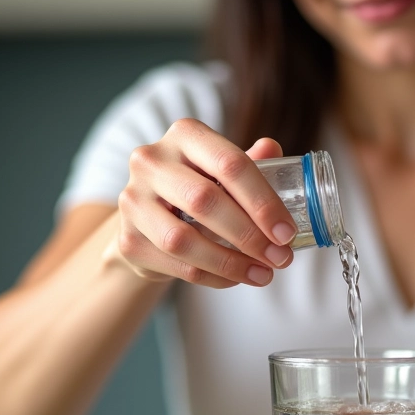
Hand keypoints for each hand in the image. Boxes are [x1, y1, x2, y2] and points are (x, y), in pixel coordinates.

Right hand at [114, 120, 297, 287]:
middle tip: (280, 258)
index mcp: (185, 135)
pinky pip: (177, 265)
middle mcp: (151, 161)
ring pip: (184, 240)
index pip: (230, 164)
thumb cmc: (199, 188)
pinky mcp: (128, 240)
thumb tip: (272, 148)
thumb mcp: (224, 172)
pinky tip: (236, 278)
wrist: (151, 218)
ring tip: (263, 275)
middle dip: (250, 235)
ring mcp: (133, 200)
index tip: (286, 233)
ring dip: (231, 263)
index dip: (263, 202)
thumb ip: (248, 163)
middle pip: (205, 201)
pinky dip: (213, 277)